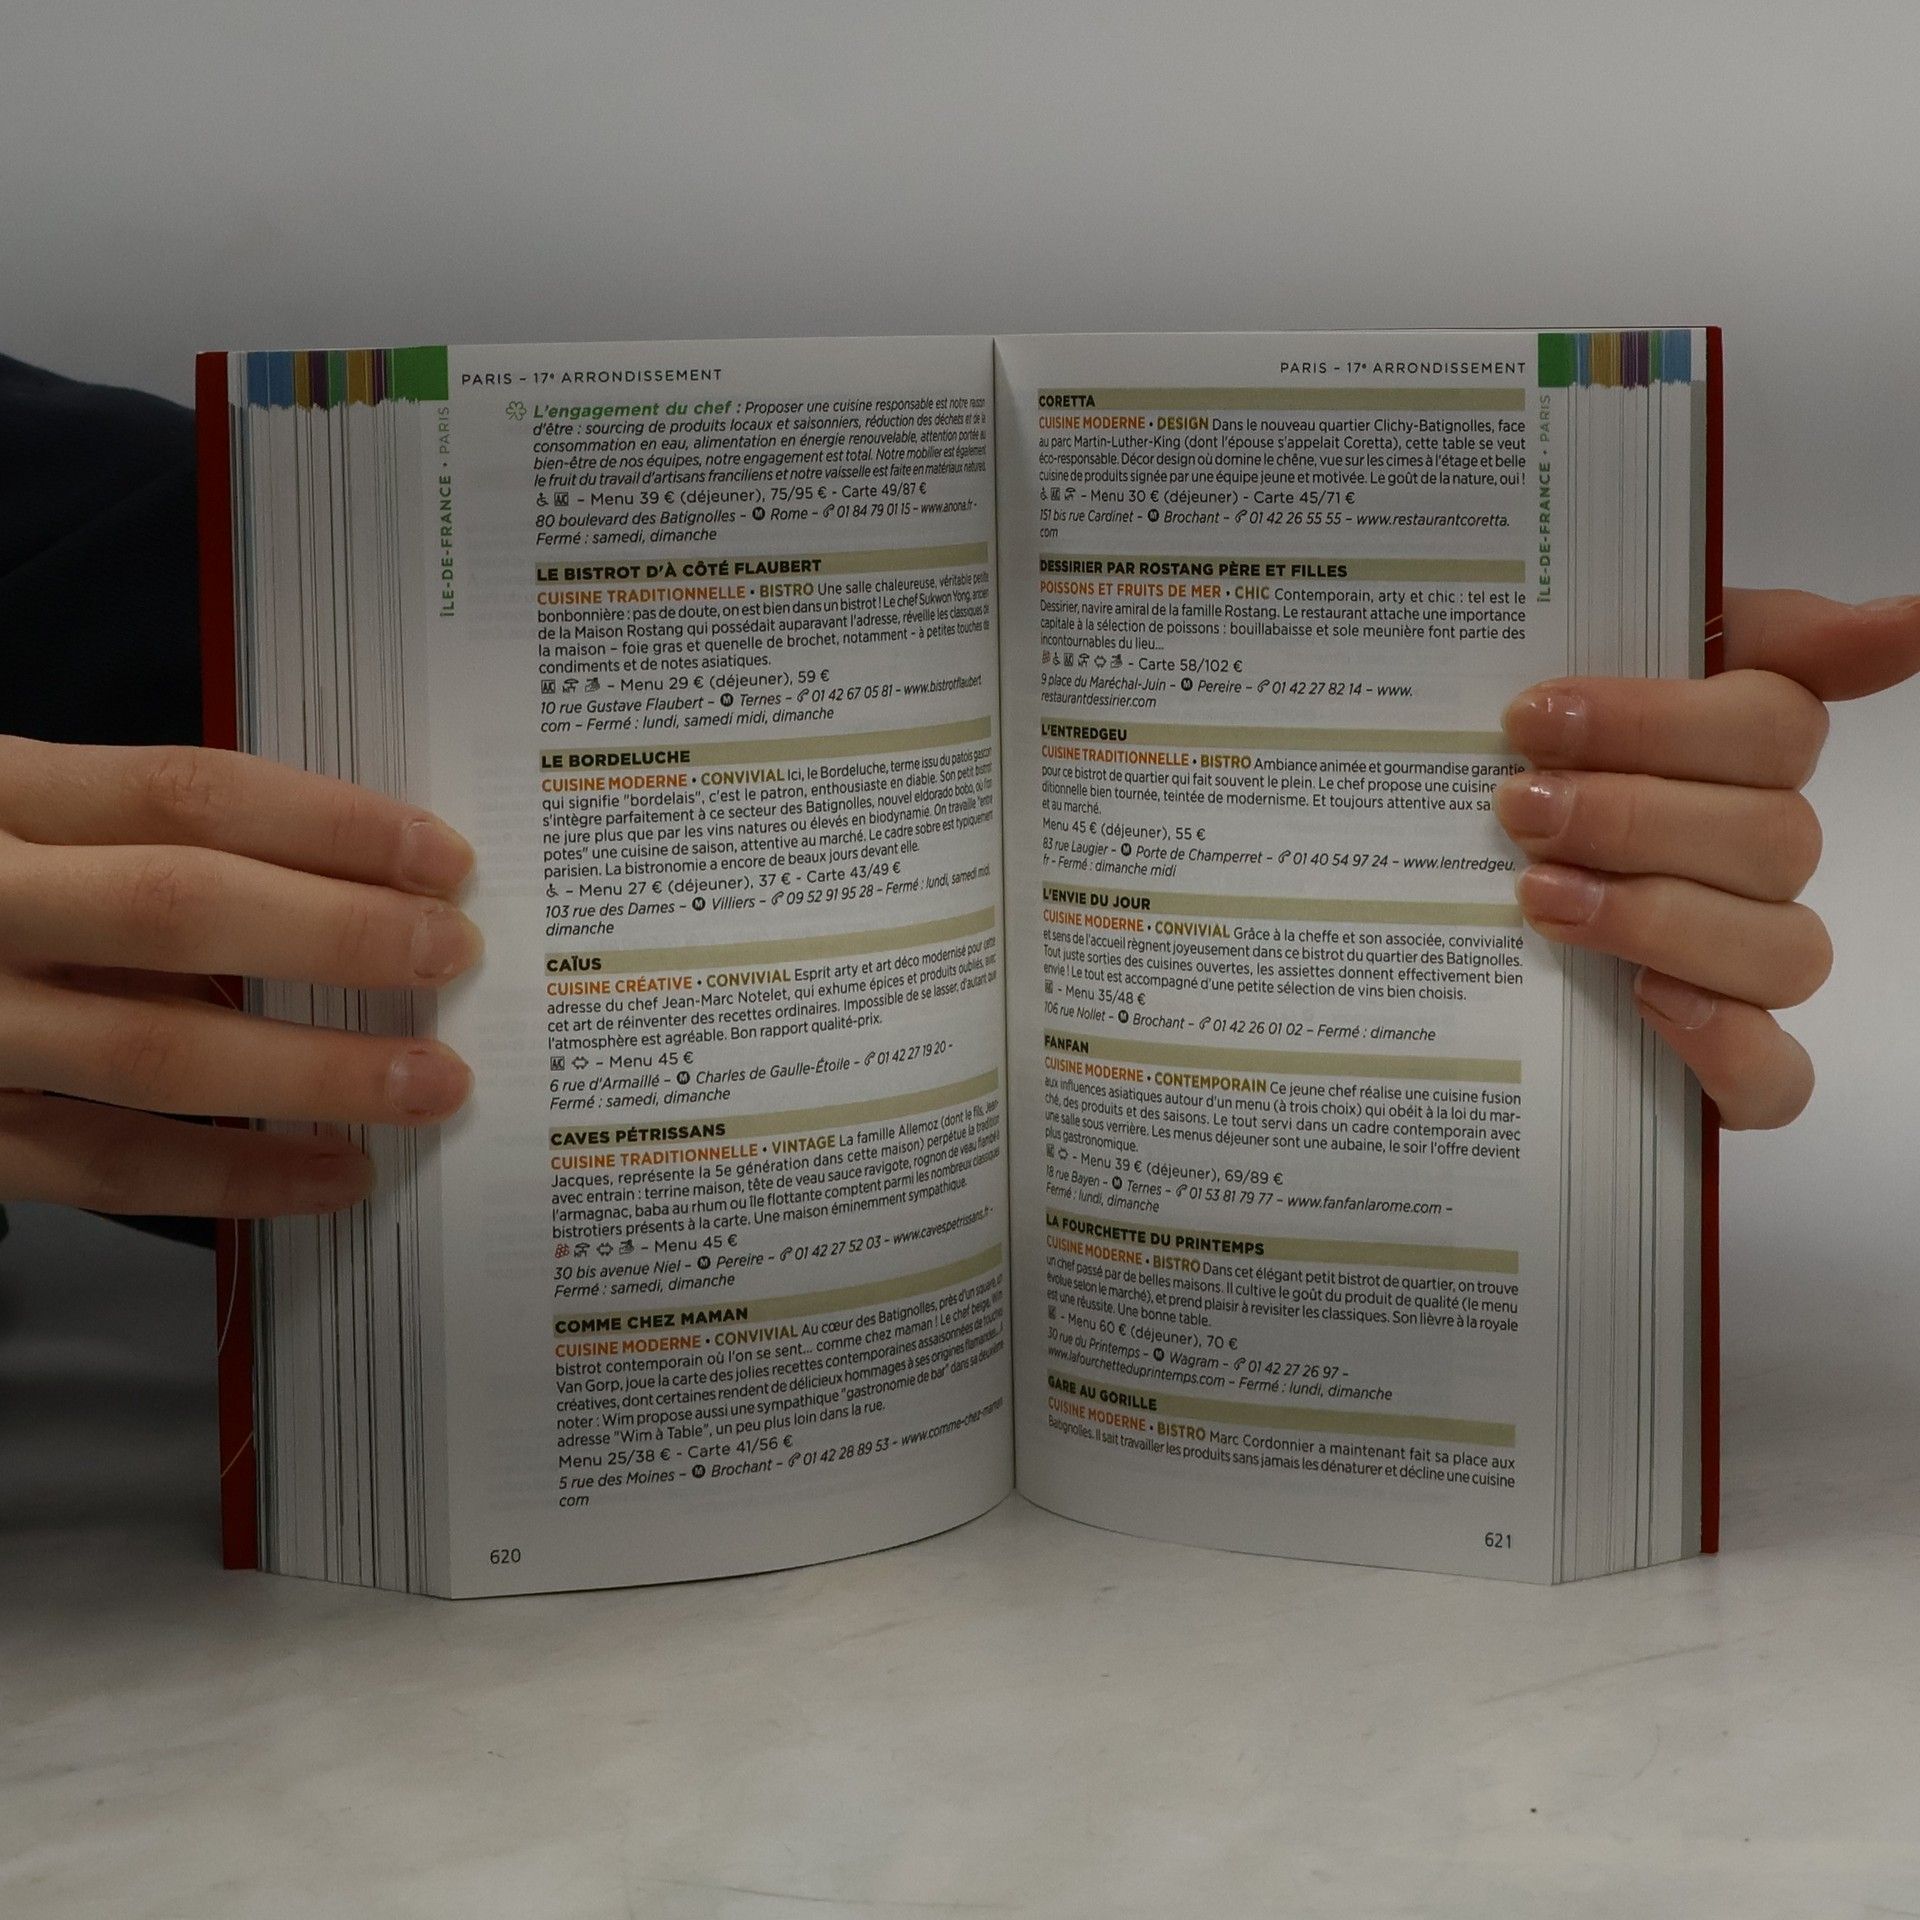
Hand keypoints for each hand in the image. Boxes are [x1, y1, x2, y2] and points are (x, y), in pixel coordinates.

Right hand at [0, 740, 480, 1217]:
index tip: (440, 857)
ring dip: (311, 1075)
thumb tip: (345, 880)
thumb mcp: (15, 821)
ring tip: (430, 1084)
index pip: (185, 793)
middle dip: (338, 937)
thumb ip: (131, 839)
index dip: (328, 824)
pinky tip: (334, 1174)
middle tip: (452, 956)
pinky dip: (235, 1180)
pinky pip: (108, 1166)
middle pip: (181, 911)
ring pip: (153, 1055)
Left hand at [1495, 590, 1919, 1129]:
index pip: (1771, 724)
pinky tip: (1654, 1003)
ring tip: (1540, 894)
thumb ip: (1728, 629)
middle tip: (1518, 808)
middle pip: (1770, 836)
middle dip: (1629, 820)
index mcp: (1740, 751)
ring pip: (1780, 950)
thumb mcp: (1583, 667)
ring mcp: (1747, 957)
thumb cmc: (1525, 770)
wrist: (1436, 877)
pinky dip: (1726, 1046)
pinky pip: (1774, 1076)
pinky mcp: (1720, 1054)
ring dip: (1657, 920)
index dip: (1656, 721)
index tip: (1535, 715)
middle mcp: (1762, 852)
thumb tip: (1904, 621)